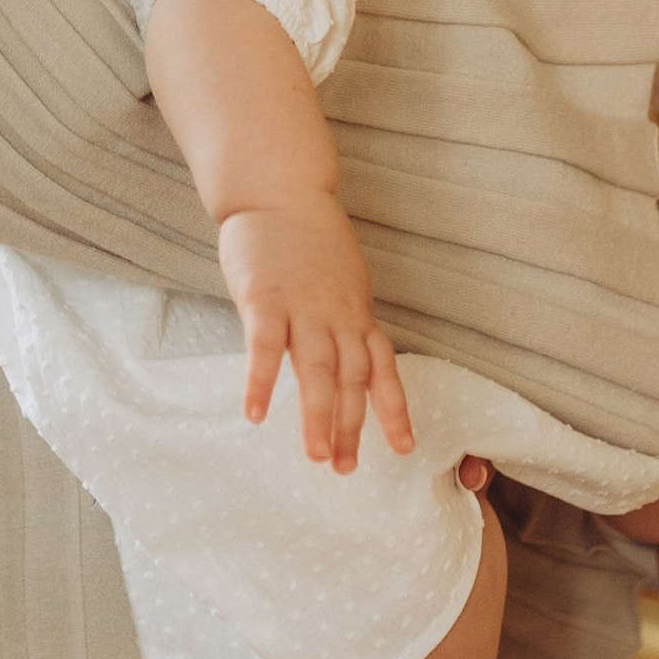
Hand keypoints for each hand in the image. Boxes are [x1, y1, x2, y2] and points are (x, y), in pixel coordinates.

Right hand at [218, 197, 414, 472]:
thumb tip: (339, 365)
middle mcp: (337, 315)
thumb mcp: (340, 282)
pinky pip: (264, 347)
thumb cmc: (308, 240)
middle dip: (350, 426)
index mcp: (356, 313)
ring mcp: (303, 307)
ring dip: (317, 416)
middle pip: (351, 379)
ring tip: (316, 456)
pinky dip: (261, 382)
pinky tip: (255, 414)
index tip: (403, 448)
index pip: (382, 368)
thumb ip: (340, 323)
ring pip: (317, 370)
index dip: (394, 409)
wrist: (281, 189)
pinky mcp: (265, 298)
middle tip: (345, 468)